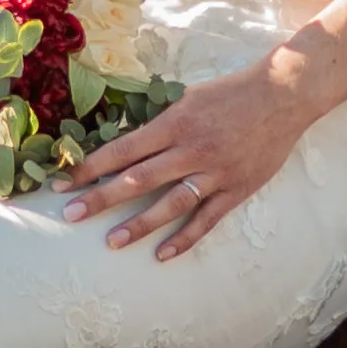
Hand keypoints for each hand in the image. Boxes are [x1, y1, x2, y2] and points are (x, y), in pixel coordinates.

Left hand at [60, 60, 316, 259]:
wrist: (283, 95)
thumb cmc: (231, 92)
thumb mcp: (188, 96)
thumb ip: (159, 121)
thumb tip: (124, 138)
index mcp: (175, 123)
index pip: (123, 150)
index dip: (91, 167)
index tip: (63, 182)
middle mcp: (191, 150)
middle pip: (138, 179)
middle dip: (102, 198)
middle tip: (71, 216)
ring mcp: (215, 173)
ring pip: (170, 204)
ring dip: (139, 224)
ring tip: (111, 242)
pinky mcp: (237, 189)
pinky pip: (207, 219)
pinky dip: (184, 239)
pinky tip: (162, 254)